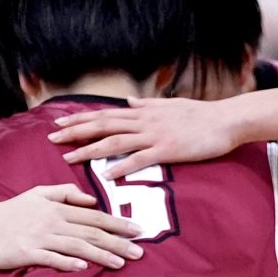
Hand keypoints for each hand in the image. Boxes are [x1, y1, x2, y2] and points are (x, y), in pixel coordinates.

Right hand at [0, 183, 144, 272]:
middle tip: (140, 251)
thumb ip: (65, 193)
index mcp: (58, 208)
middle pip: (92, 232)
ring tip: (121, 263)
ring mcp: (41, 238)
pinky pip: (51, 258)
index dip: (118, 223)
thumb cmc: (11, 212)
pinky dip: (68, 262)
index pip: (94, 216)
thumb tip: (91, 200)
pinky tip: (84, 268)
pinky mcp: (28, 253)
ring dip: (101, 254)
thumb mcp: (38, 194)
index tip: (138, 230)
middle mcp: (53, 221)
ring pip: (77, 246)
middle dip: (118, 241)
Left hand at [49, 96, 242, 170]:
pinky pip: (140, 159)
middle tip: (51, 139)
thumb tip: (129, 100)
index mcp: (143, 111)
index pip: (104, 114)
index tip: (59, 124)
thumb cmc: (200, 115)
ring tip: (69, 158)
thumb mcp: (169, 105)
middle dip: (75, 132)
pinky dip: (121, 167)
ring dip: (90, 149)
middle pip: (102, 125)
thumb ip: (147, 104)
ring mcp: (154, 135)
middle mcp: (144, 121)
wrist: (226, 120)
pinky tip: (106, 176)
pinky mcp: (168, 150)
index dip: (80, 119)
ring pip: (115, 142)